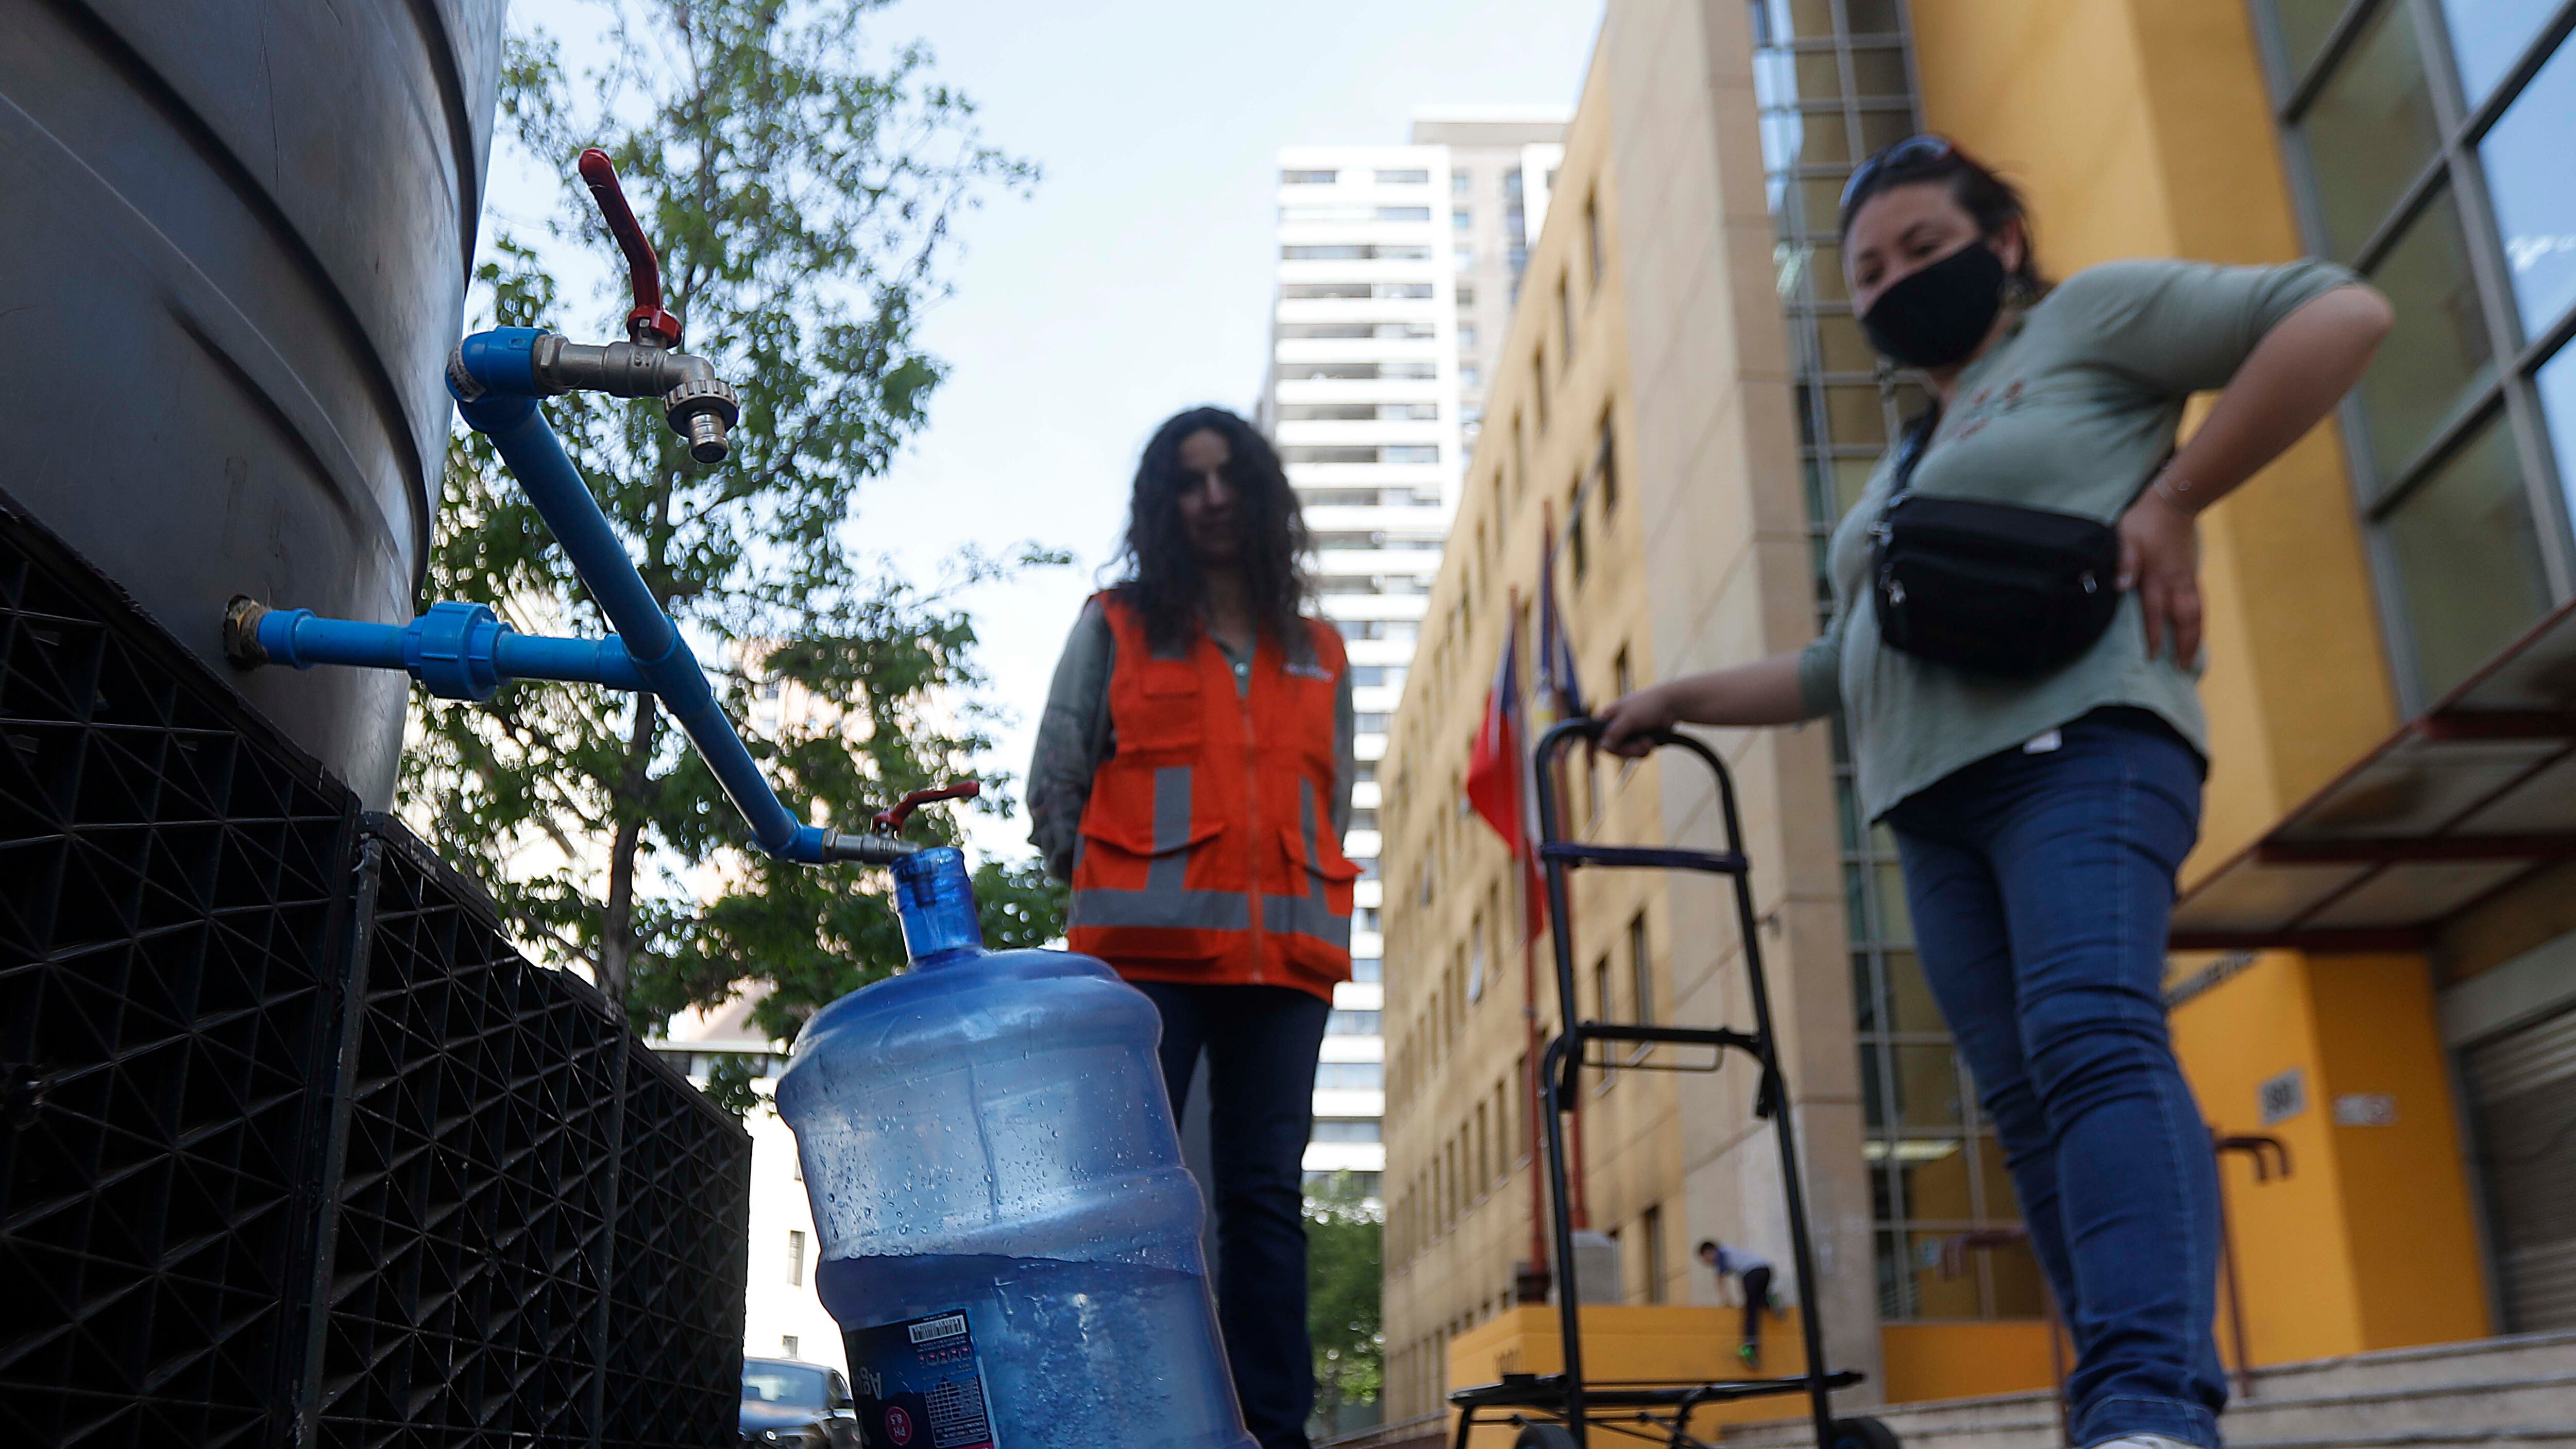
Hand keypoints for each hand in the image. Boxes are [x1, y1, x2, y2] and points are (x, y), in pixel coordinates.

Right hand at [1596, 686, 1677, 756]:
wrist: (1673, 704)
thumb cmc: (1649, 704)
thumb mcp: (1629, 718)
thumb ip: (1614, 733)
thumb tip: (1602, 747)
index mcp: (1609, 717)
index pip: (1594, 735)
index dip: (1591, 749)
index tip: (1592, 764)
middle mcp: (1617, 726)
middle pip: (1613, 749)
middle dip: (1628, 750)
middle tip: (1640, 745)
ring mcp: (1629, 733)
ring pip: (1626, 754)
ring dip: (1639, 750)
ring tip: (1648, 741)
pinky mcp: (1640, 739)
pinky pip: (1638, 753)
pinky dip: (1645, 750)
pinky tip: (1652, 741)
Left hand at [2118, 484, 2201, 665]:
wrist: (2172, 504)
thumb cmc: (2143, 522)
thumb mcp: (2126, 538)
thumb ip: (2125, 563)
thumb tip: (2121, 587)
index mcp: (2157, 576)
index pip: (2155, 612)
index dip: (2154, 635)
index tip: (2152, 656)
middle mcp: (2175, 581)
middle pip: (2184, 619)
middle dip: (2183, 644)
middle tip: (2181, 667)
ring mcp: (2187, 579)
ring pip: (2196, 614)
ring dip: (2195, 637)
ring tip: (2191, 658)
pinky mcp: (2191, 575)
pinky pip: (2199, 604)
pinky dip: (2200, 622)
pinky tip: (2197, 633)